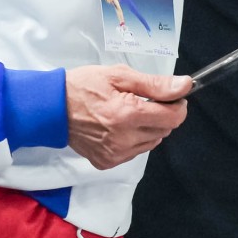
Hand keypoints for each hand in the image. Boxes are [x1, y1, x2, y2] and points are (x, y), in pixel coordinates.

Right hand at [65, 65, 191, 169]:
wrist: (53, 108)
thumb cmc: (84, 86)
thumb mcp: (120, 75)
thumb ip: (155, 84)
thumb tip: (184, 86)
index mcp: (127, 114)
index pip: (173, 118)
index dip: (178, 105)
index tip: (172, 96)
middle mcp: (123, 139)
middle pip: (165, 130)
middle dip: (162, 114)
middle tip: (144, 100)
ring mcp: (115, 154)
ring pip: (152, 142)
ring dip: (149, 127)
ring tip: (128, 112)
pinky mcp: (107, 162)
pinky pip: (135, 151)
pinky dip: (134, 138)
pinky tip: (119, 126)